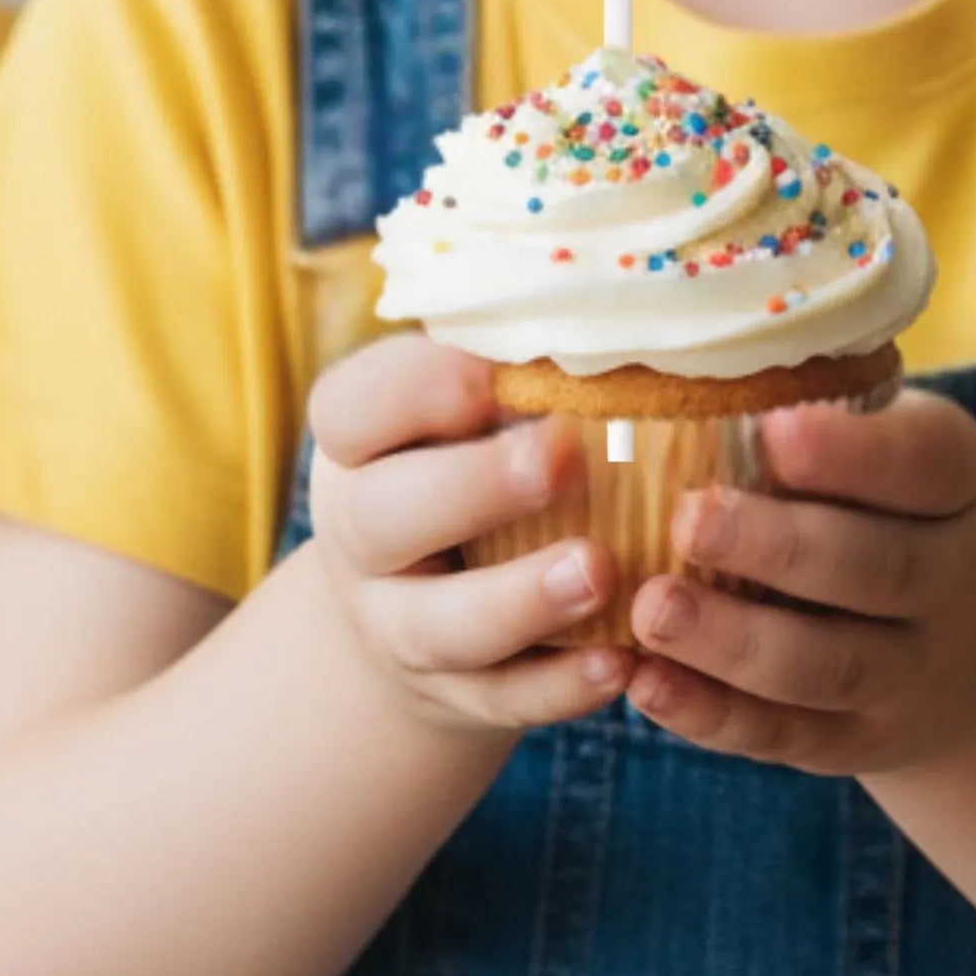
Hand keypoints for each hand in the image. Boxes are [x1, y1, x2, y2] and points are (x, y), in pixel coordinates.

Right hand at [304, 331, 624, 736]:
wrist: (422, 594)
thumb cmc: (469, 454)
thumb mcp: (466, 402)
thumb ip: (516, 353)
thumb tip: (625, 276)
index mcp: (360, 444)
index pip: (350, 409)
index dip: (416, 390)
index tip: (492, 372)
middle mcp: (362, 536)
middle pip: (385, 519)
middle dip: (474, 489)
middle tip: (565, 459)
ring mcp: (399, 625)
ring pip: (441, 627)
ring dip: (523, 601)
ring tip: (602, 570)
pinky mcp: (455, 696)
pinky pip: (501, 700)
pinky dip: (559, 688)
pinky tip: (620, 664)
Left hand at [626, 390, 975, 775]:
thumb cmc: (894, 504)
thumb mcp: (898, 441)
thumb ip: (822, 405)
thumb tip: (685, 354)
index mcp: (957, 481)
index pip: (924, 464)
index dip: (852, 452)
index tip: (772, 429)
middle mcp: (952, 580)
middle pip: (875, 568)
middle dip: (778, 545)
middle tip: (690, 516)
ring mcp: (910, 671)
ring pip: (828, 665)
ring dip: (734, 641)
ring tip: (650, 607)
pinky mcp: (860, 739)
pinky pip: (787, 735)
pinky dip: (713, 715)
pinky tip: (646, 683)